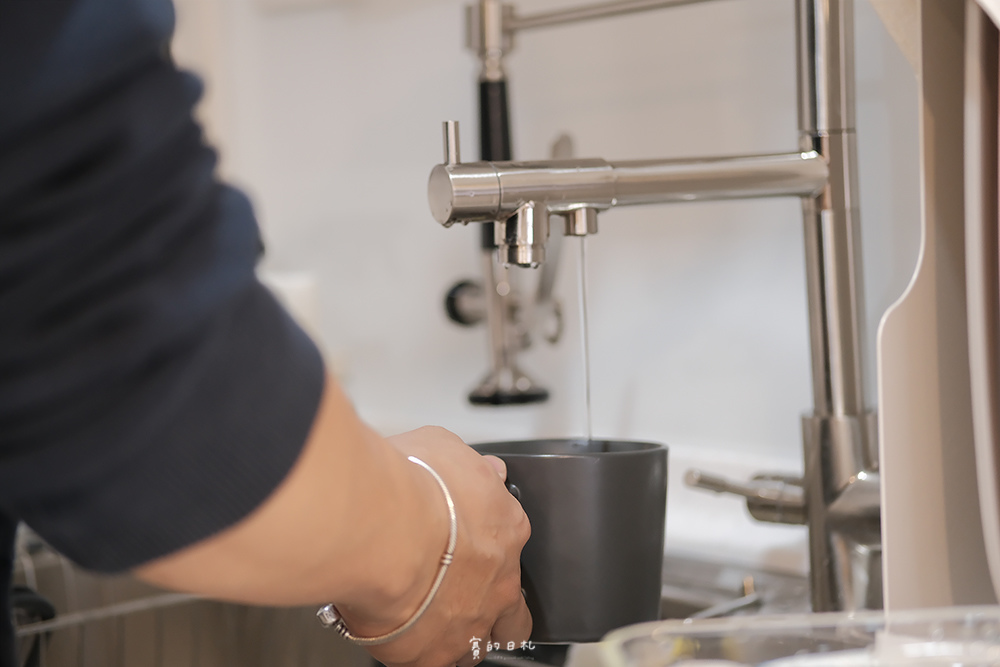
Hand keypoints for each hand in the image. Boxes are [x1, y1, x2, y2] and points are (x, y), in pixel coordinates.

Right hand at [365, 426, 531, 666]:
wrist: (378, 531)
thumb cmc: (408, 487)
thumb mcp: (443, 447)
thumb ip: (466, 464)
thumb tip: (480, 466)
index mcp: (505, 528)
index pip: (510, 538)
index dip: (487, 538)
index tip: (463, 531)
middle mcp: (498, 582)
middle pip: (515, 612)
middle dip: (498, 609)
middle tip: (465, 595)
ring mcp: (468, 623)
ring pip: (477, 645)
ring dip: (458, 633)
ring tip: (428, 620)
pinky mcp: (430, 656)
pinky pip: (430, 663)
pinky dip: (417, 652)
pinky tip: (397, 635)